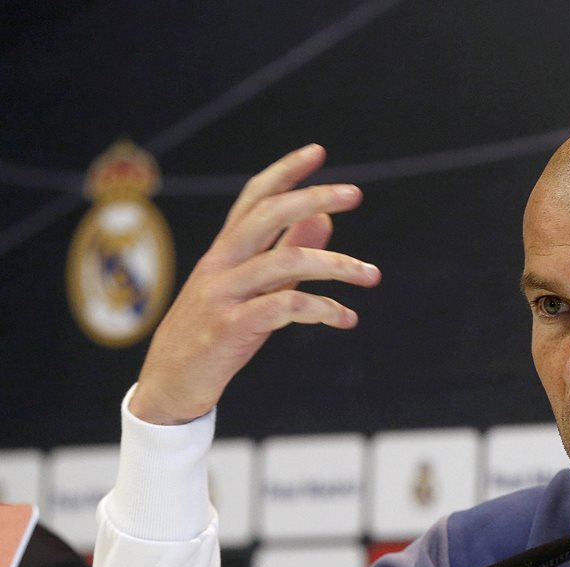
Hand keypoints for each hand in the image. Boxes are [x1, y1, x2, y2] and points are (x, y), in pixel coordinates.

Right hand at [129, 144, 380, 424]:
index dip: (284, 172)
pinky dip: (322, 309)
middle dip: (313, 198)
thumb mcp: (252, 289)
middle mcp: (220, 264)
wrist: (170, 385)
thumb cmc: (213, 334)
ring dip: (337, 265)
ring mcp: (222, 294)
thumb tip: (322, 219)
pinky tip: (346, 318)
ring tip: (371, 275)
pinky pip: (285, 306)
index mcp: (225, 252)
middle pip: (267, 215)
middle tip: (355, 193)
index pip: (254, 199)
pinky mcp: (230, 327)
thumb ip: (286, 252)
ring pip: (285, 262)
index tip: (317, 151)